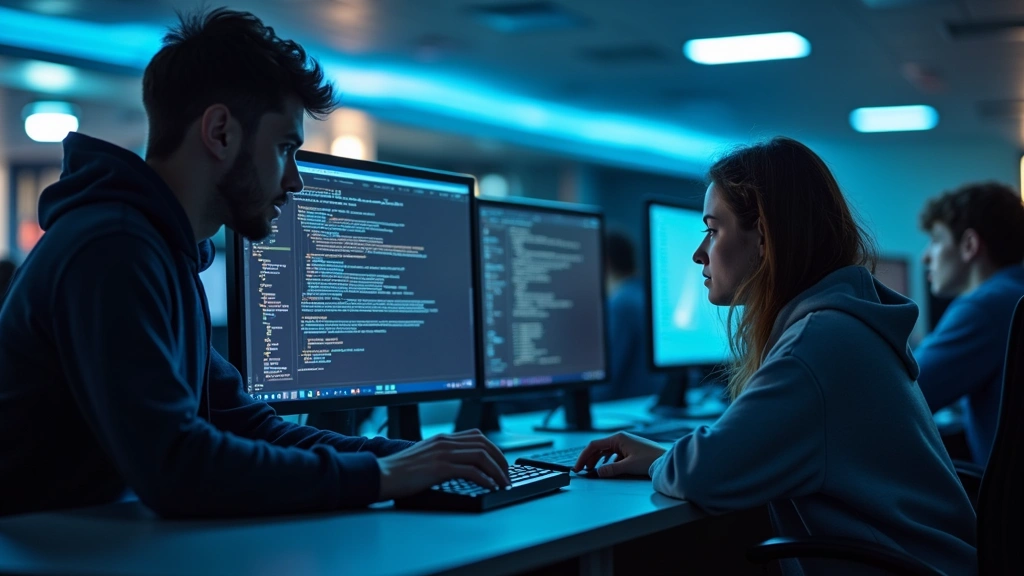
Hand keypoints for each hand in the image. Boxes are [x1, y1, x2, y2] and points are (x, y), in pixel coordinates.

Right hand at [377, 429, 510, 500]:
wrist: (382, 475)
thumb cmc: (401, 471)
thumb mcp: (424, 456)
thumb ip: (441, 455)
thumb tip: (460, 465)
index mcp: (442, 438)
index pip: (477, 436)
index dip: (494, 448)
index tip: (500, 462)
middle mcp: (445, 442)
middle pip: (484, 444)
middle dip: (500, 460)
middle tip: (507, 475)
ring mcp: (443, 453)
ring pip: (481, 456)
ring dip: (497, 471)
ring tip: (503, 483)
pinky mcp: (440, 467)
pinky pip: (471, 471)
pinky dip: (485, 479)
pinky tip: (490, 487)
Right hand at [573, 432, 667, 477]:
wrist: (666, 460)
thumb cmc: (650, 459)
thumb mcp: (629, 466)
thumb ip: (611, 469)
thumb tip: (598, 472)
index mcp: (618, 438)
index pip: (594, 445)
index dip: (583, 456)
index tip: (578, 467)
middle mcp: (620, 438)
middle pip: (598, 448)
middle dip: (589, 459)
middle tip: (582, 470)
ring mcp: (625, 443)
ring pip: (605, 451)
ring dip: (597, 460)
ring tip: (592, 470)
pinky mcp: (630, 449)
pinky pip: (613, 454)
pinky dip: (606, 460)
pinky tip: (606, 467)